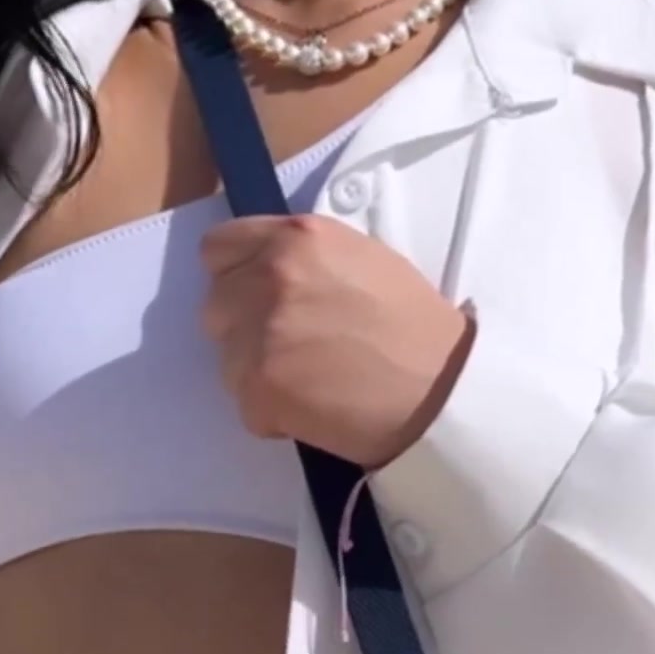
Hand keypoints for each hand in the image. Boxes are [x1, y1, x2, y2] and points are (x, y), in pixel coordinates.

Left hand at [201, 215, 475, 469]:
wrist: (440, 389)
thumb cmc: (414, 327)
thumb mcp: (360, 259)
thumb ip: (304, 259)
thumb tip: (266, 274)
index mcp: (295, 238)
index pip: (219, 249)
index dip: (235, 277)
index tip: (256, 300)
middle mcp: (269, 277)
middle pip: (215, 306)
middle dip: (242, 329)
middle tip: (290, 351)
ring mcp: (258, 334)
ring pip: (225, 360)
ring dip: (256, 375)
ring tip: (309, 384)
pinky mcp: (258, 389)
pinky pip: (245, 406)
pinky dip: (273, 416)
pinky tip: (315, 411)